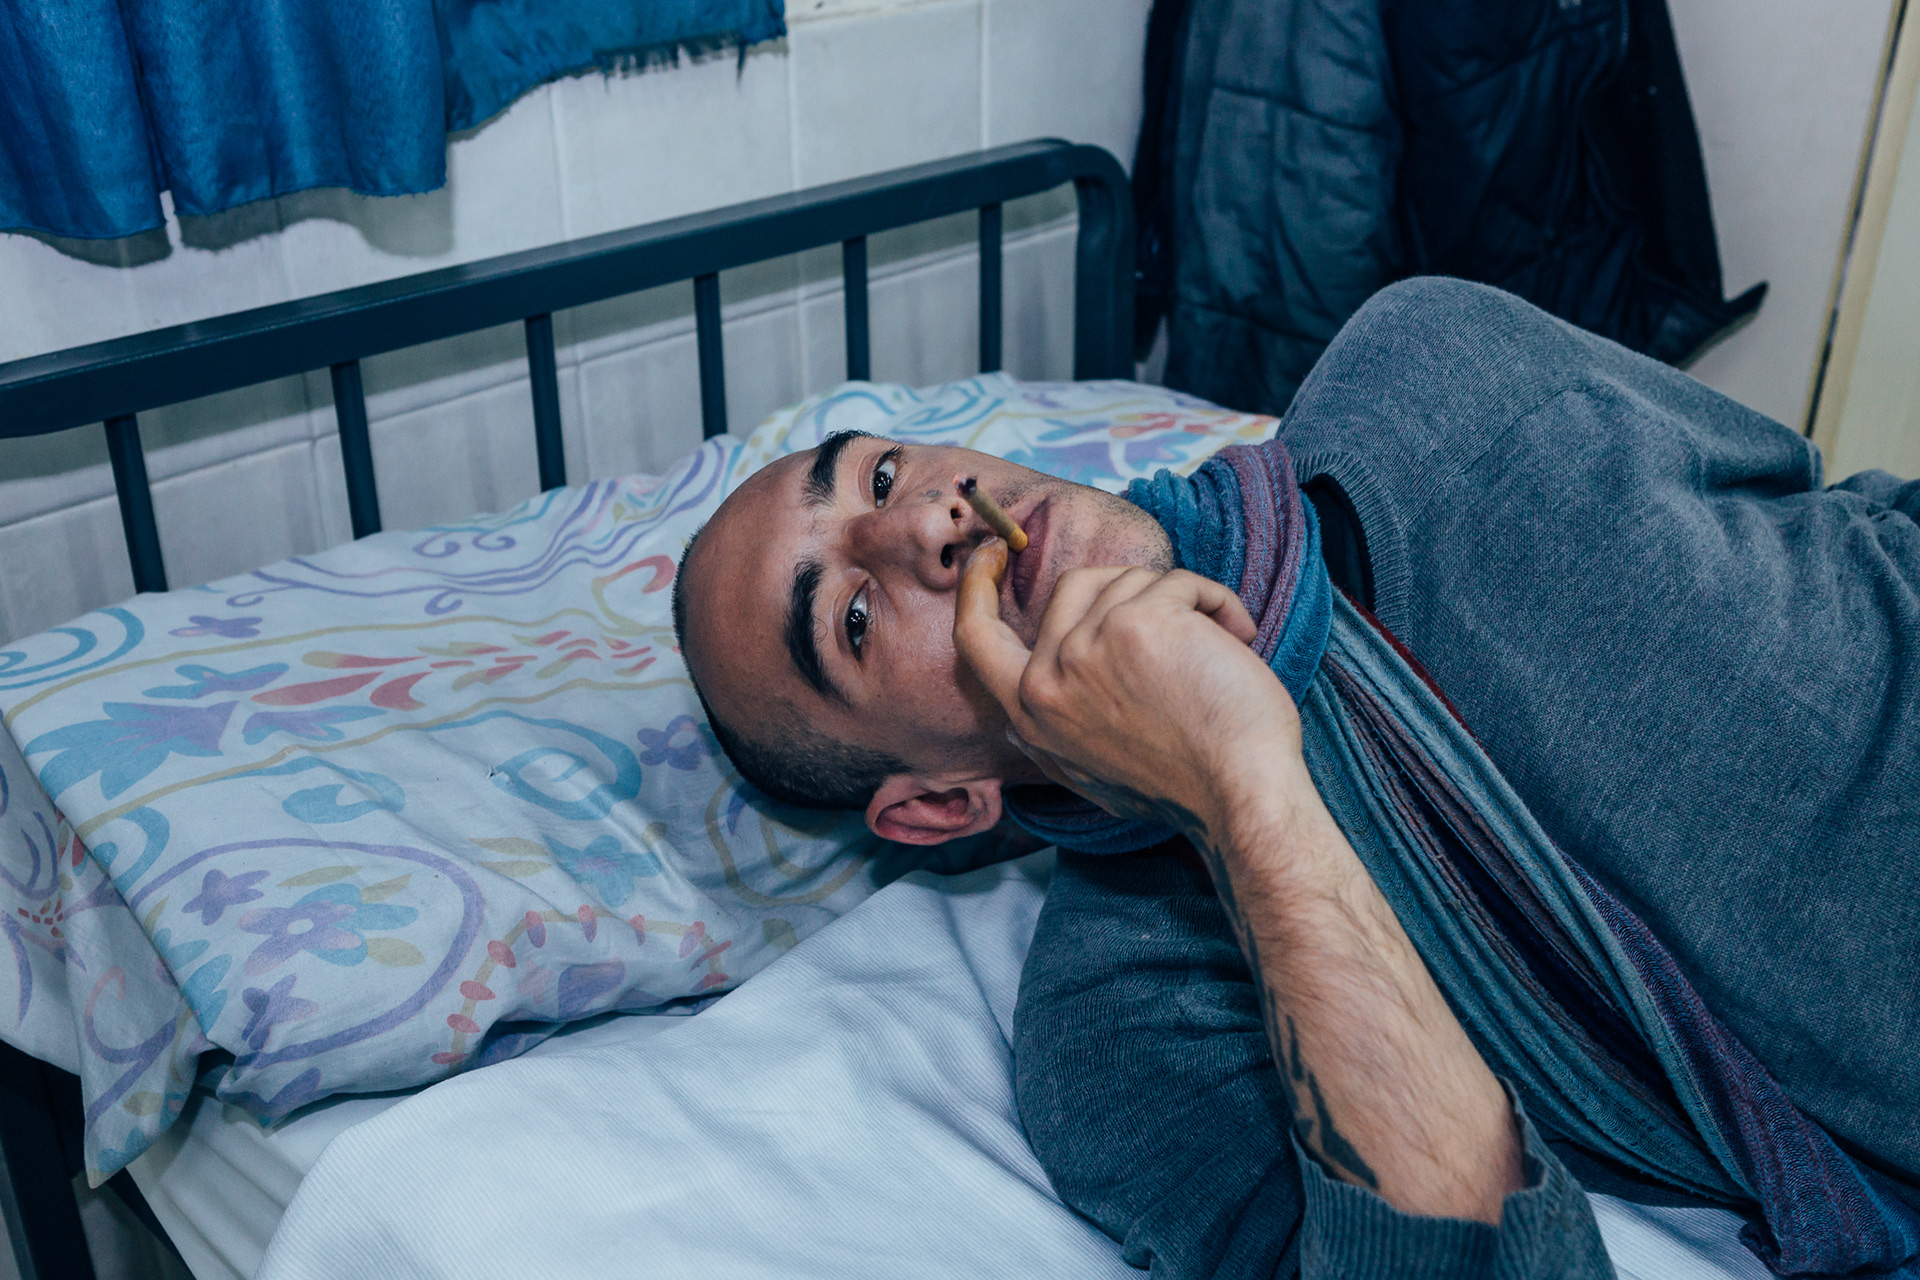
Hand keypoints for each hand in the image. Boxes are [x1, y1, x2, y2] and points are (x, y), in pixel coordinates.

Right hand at [953, 538, 1302, 835]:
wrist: (1242, 797)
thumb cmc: (1187, 786)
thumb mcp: (1088, 770)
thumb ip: (1056, 726)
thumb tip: (1031, 704)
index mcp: (1031, 715)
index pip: (977, 637)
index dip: (977, 586)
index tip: (992, 553)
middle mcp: (1047, 680)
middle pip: (1076, 586)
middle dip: (1132, 592)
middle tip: (1180, 629)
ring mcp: (1087, 648)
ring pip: (1133, 579)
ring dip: (1184, 603)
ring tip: (1217, 651)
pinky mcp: (1137, 623)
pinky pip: (1180, 581)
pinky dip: (1218, 602)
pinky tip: (1238, 638)